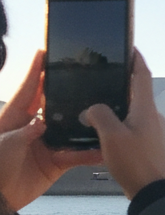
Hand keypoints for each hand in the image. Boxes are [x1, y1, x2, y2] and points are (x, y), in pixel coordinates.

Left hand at [0, 51, 102, 211]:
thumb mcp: (5, 144)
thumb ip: (25, 132)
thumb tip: (44, 122)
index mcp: (15, 118)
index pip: (28, 89)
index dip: (36, 71)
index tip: (45, 52)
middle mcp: (33, 127)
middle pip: (54, 105)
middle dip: (69, 92)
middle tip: (87, 77)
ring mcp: (46, 144)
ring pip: (70, 129)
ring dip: (85, 124)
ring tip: (105, 111)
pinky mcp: (55, 163)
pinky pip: (76, 155)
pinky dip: (89, 154)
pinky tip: (104, 149)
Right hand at [82, 51, 164, 199]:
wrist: (153, 192)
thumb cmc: (135, 162)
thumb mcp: (111, 135)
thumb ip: (100, 115)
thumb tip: (92, 109)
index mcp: (146, 108)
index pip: (142, 75)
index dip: (135, 59)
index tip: (128, 46)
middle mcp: (152, 116)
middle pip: (137, 92)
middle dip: (121, 82)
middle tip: (103, 76)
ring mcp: (152, 130)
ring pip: (133, 110)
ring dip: (118, 104)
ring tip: (96, 101)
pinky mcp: (148, 144)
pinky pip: (131, 126)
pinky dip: (118, 122)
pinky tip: (102, 128)